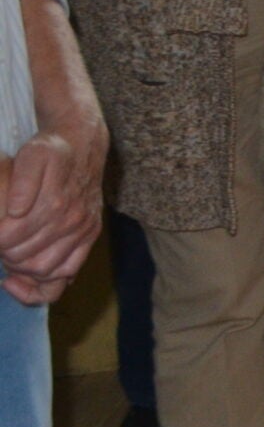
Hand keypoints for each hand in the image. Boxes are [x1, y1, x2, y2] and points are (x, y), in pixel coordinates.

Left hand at [0, 133, 104, 306]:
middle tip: (0, 247)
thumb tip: (15, 212)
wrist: (84, 145)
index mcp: (55, 203)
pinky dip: (46, 281)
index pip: (11, 239)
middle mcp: (72, 220)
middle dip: (6, 256)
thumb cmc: (51, 151)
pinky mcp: (90, 234)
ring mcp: (83, 229)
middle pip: (26, 258)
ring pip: (46, 270)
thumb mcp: (31, 155)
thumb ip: (22, 181)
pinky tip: (27, 275)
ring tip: (10, 258)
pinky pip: (68, 271)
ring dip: (22, 269)